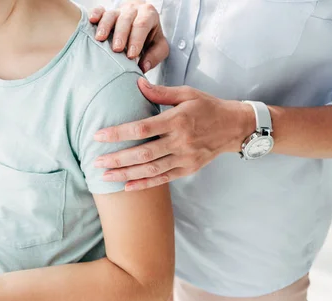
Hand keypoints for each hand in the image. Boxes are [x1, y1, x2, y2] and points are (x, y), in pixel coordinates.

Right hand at [90, 1, 168, 71]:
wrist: (140, 26)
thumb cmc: (149, 38)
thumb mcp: (159, 47)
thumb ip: (154, 56)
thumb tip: (143, 67)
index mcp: (148, 15)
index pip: (142, 25)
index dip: (136, 39)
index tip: (131, 55)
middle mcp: (133, 10)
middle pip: (126, 19)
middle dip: (121, 34)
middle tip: (116, 49)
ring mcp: (118, 10)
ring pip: (111, 15)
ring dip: (105, 26)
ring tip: (100, 39)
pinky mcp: (106, 12)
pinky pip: (99, 10)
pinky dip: (95, 14)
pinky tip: (92, 21)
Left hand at [93, 79, 253, 189]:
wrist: (235, 127)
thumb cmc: (208, 107)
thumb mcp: (187, 93)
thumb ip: (161, 92)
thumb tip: (138, 83)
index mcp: (177, 120)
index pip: (141, 128)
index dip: (118, 133)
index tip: (98, 136)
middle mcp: (180, 141)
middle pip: (143, 153)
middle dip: (117, 158)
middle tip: (96, 162)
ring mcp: (184, 157)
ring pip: (150, 169)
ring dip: (126, 174)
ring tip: (105, 176)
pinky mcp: (187, 169)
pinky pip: (162, 179)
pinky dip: (144, 184)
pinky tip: (126, 186)